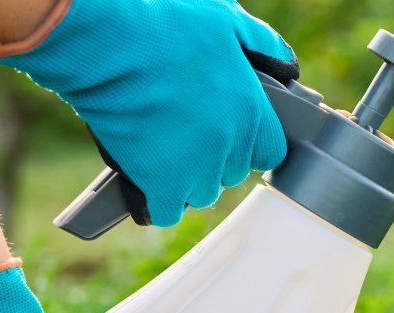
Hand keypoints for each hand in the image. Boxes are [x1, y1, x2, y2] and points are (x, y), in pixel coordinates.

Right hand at [0, 0, 296, 226]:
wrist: (108, 42)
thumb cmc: (163, 23)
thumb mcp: (225, 20)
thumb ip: (261, 43)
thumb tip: (286, 67)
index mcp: (252, 112)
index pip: (269, 151)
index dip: (249, 144)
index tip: (231, 135)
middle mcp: (230, 146)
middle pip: (231, 173)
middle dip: (214, 159)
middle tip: (187, 136)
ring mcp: (197, 169)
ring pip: (202, 193)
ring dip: (187, 179)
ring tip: (164, 153)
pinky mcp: (160, 184)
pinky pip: (166, 211)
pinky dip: (156, 201)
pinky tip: (148, 184)